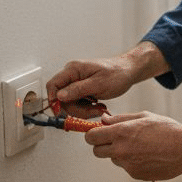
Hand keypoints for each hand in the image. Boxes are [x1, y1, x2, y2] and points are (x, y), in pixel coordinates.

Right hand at [46, 42, 168, 115]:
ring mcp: (77, 82)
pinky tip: (98, 106)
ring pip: (70, 103)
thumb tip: (60, 96)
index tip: (60, 111)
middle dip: (76, 109)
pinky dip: (87, 108)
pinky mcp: (82, 89)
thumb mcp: (99, 84)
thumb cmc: (118, 73)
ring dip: (83, 110)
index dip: (53, 99)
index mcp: (73, 69)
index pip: (53, 84)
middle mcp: (72, 75)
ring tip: (99, 108)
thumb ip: (78, 89)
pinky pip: (78, 103)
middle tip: (92, 110)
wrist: (128, 72)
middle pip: (61, 98)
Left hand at [85, 111, 181, 180]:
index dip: (93, 135)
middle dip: (102, 145)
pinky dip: (133, 162)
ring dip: (120, 154)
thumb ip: (120, 118)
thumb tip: (105, 120)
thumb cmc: (168, 130)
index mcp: (121, 133)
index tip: (97, 134)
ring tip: (140, 147)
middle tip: (114, 140)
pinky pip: (127, 167)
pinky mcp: (135, 174)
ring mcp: (127, 164)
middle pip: (97, 151)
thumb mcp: (143, 116)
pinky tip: (148, 155)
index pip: (91, 137)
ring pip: (114, 159)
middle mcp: (120, 150)